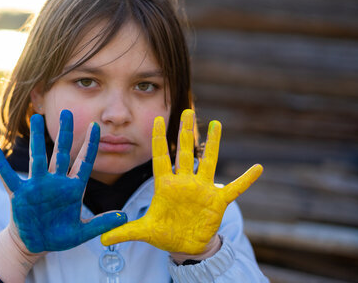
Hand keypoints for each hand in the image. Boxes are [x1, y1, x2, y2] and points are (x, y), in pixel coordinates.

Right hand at [0, 110, 126, 252]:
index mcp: (73, 189)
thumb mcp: (82, 233)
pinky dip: (1, 164)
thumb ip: (101, 224)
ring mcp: (37, 186)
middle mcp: (55, 182)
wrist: (35, 245)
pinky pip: (9, 177)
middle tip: (67, 112)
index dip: (90, 145)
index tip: (96, 126)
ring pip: (38, 158)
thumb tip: (124, 217)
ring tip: (36, 118)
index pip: (84, 163)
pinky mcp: (19, 195)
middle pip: (62, 153)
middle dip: (65, 133)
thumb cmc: (59, 237)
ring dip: (37, 138)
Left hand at [101, 109, 262, 254]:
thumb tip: (100, 241)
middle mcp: (184, 182)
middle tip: (187, 110)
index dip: (159, 138)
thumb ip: (123, 232)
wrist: (185, 246)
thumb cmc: (165, 233)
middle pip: (185, 152)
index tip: (156, 118)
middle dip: (185, 132)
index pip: (161, 157)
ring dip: (213, 144)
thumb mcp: (143, 232)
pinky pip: (234, 188)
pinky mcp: (217, 202)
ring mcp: (202, 190)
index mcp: (166, 185)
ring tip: (217, 124)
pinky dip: (246, 180)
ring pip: (208, 162)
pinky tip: (258, 168)